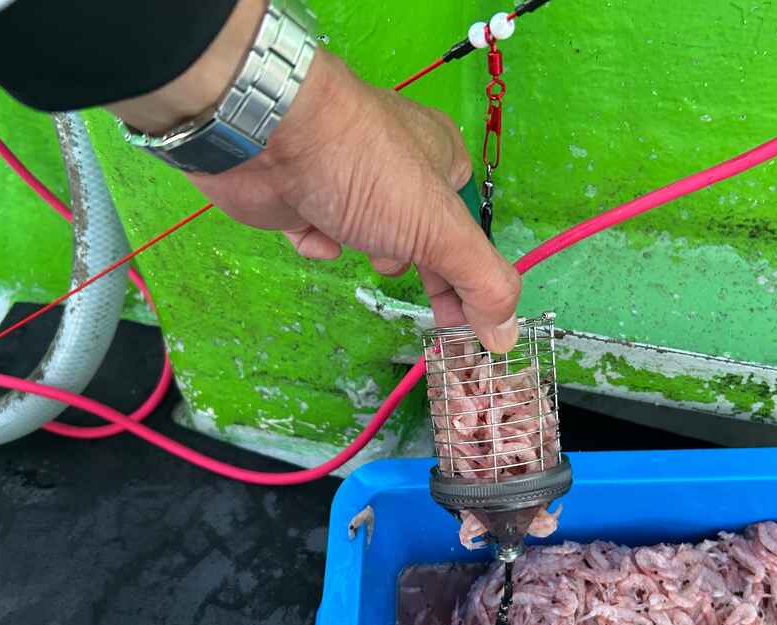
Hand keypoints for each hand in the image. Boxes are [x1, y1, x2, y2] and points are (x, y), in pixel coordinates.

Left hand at [186, 50, 520, 351]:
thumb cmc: (369, 173)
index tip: (462, 321)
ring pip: (371, 234)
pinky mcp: (302, 193)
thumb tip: (506, 336)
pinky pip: (320, 232)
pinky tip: (316, 232)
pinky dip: (319, 241)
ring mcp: (347, 176)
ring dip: (369, 248)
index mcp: (443, 158)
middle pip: (422, 237)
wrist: (270, 135)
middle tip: (421, 302)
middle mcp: (399, 163)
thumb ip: (482, 284)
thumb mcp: (442, 231)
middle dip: (418, 267)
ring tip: (365, 245)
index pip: (469, 227)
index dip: (469, 277)